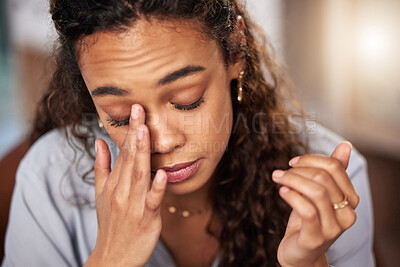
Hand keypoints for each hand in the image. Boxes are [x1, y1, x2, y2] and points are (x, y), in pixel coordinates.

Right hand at [85, 104, 167, 266]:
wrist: (112, 258)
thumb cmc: (109, 223)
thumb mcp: (100, 194)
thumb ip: (102, 166)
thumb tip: (99, 141)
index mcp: (113, 184)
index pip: (122, 152)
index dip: (129, 130)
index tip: (135, 109)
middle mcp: (121, 191)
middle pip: (129, 158)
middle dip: (135, 133)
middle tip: (139, 110)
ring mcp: (133, 205)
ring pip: (138, 175)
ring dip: (141, 153)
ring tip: (144, 131)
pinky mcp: (146, 219)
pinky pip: (152, 201)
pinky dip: (157, 187)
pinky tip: (162, 173)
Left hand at [273, 142, 358, 266]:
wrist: (300, 254)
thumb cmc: (308, 221)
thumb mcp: (319, 194)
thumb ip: (333, 172)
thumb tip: (345, 146)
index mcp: (350, 200)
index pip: (335, 168)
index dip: (311, 160)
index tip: (293, 162)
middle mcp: (347, 214)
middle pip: (324, 178)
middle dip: (298, 170)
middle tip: (281, 172)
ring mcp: (333, 228)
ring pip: (316, 192)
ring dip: (292, 180)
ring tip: (277, 178)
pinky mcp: (316, 237)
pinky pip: (306, 209)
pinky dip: (291, 196)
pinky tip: (281, 192)